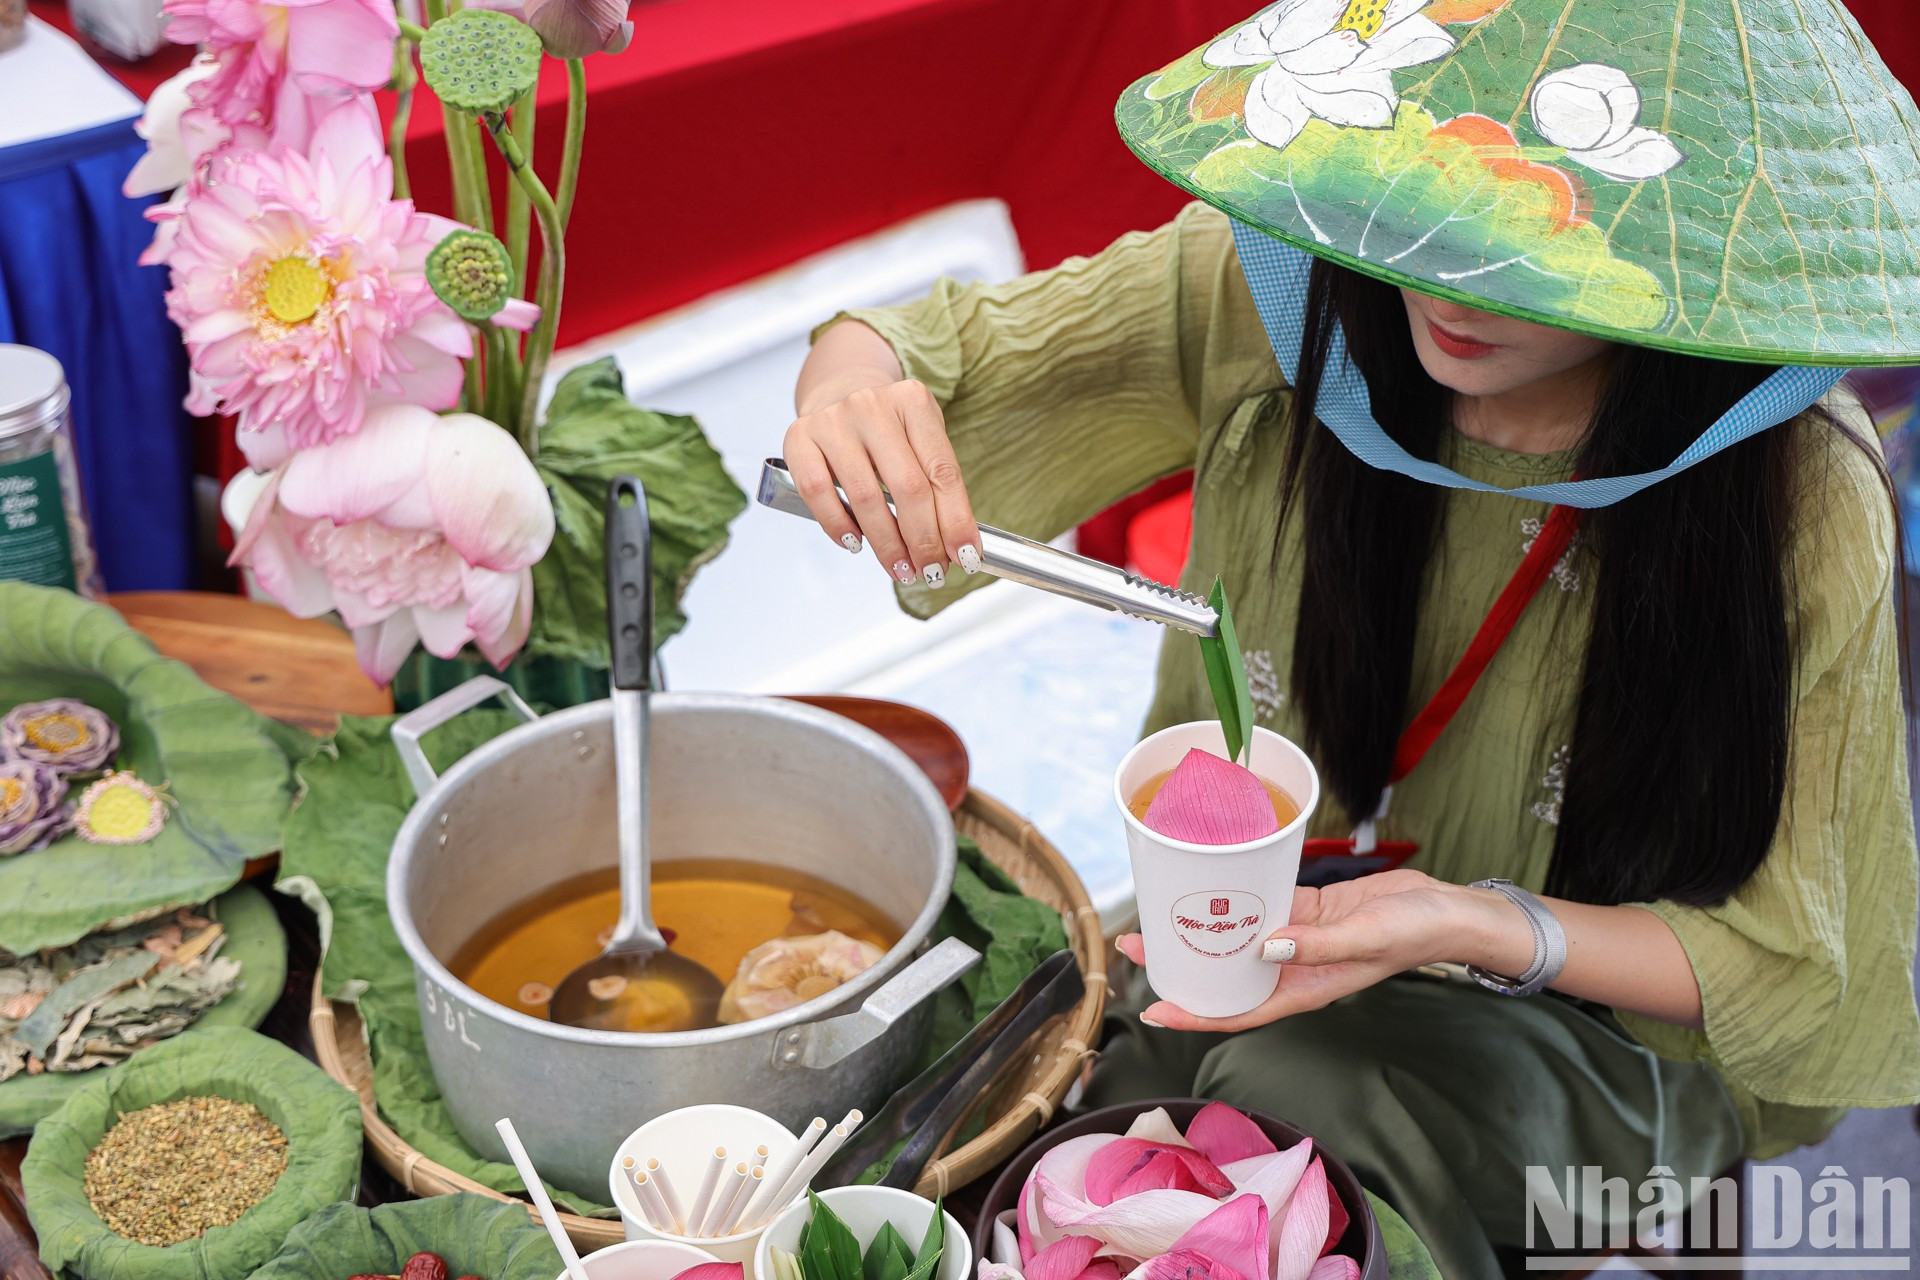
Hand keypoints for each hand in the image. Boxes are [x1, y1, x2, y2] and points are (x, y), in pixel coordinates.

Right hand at [786, 321, 979, 586]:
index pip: (942, 472)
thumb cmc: (888, 426)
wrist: (839, 391)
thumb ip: (939, 485)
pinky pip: (818, 493)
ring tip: (901, 569)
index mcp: (913, 401)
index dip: (956, 521)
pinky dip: (838, 526)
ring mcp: (832, 420)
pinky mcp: (799, 438)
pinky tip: (855, 544)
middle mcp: (872, 405)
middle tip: (931, 572)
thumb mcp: (922, 439)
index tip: (965, 557)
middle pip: (907, 488)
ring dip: (886, 544)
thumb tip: (956, 546)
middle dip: (924, 540)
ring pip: (865, 497)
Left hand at [1116, 869, 1482, 1032]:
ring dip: (1201, 932)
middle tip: (1134, 948)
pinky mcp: (1308, 909)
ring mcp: (1299, 939)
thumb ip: (1318, 944)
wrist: (1450, 909)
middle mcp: (1294, 968)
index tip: (1153, 1010)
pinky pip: (1262, 907)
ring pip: (1238, 941)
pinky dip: (1236, 899)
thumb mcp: (1366, 936)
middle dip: (1181, 968)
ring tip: (1157, 916)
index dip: (1195, 1015)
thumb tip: (1266, 947)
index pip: (1238, 1011)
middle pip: (1226, 976)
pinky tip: (1209, 884)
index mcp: (1305, 988)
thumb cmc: (1415, 932)